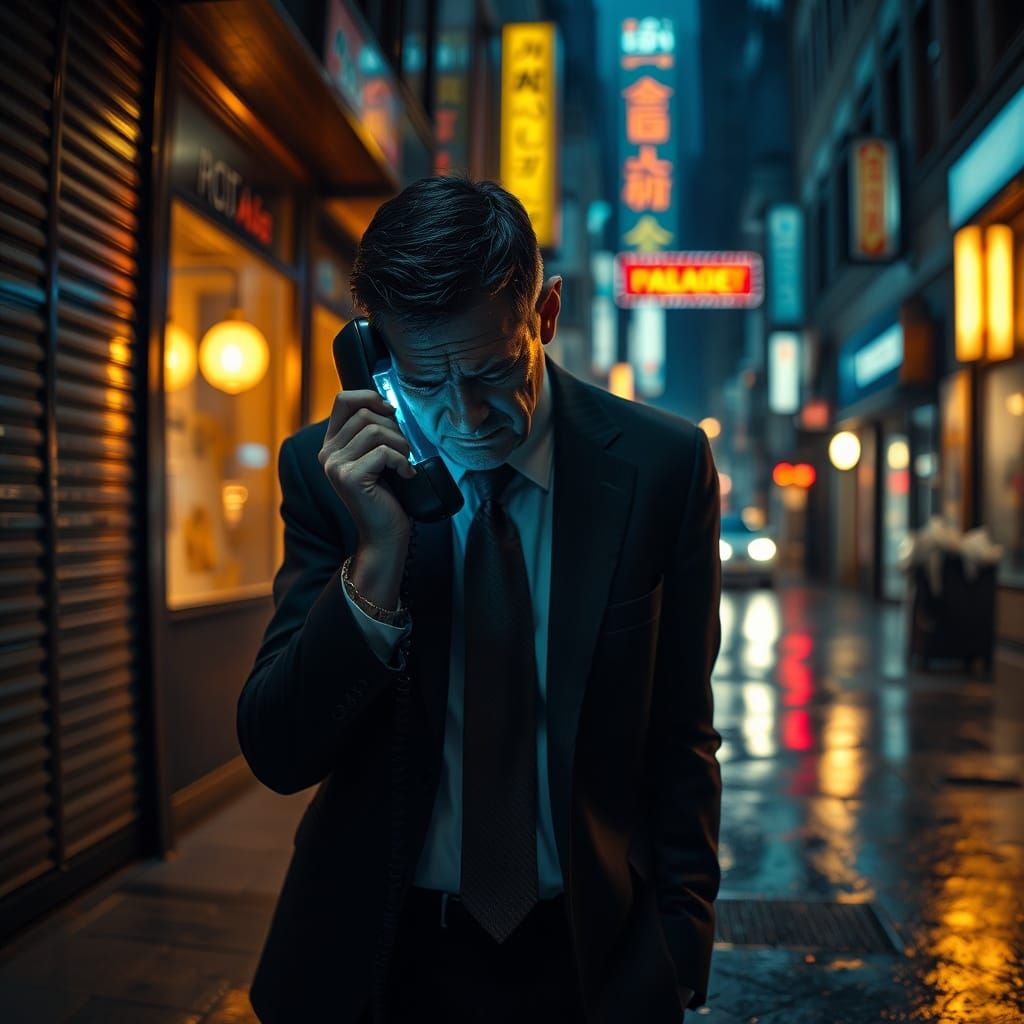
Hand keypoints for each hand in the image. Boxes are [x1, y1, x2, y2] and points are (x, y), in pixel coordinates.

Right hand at [318, 389, 414, 549]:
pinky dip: (403, 462)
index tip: (391, 412)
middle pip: (365, 414)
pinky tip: (406, 475)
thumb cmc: (386, 494)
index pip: (343, 400)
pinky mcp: (349, 477)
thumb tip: (388, 404)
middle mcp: (327, 453)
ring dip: (400, 445)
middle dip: (394, 428)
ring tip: (405, 464)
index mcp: (332, 444)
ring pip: (375, 431)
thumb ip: (373, 431)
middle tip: (403, 451)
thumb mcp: (376, 456)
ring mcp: (335, 465)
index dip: (371, 397)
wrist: (384, 533)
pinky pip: (384, 453)